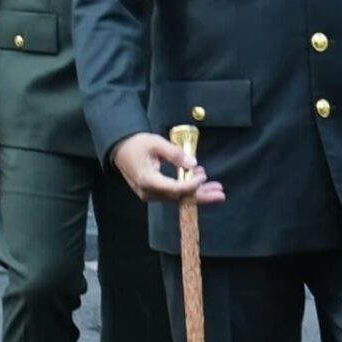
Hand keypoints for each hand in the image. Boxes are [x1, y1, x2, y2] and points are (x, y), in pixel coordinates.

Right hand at [111, 131, 226, 204]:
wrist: (120, 149)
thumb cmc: (137, 144)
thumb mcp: (156, 143)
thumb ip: (174, 154)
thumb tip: (192, 164)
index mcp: (148, 180)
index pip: (174, 189)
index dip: (191, 185)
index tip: (203, 175)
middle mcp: (149, 192)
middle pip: (179, 198)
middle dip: (202, 196)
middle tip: (221, 194)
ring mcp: (151, 194)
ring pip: (179, 198)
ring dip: (198, 193)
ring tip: (217, 189)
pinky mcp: (154, 192)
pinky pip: (174, 194)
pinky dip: (189, 190)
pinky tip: (203, 183)